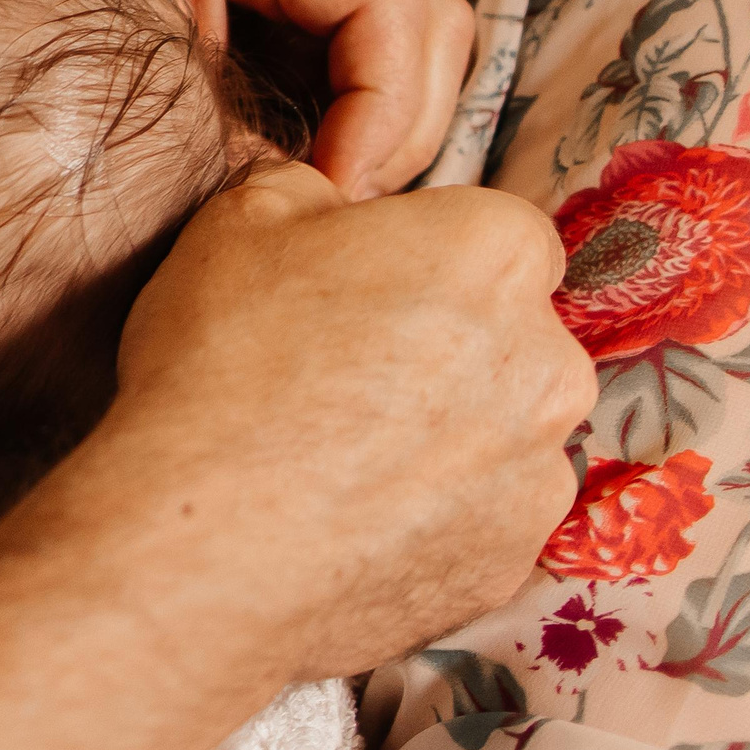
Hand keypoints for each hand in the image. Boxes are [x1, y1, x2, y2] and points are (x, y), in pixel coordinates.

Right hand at [106, 164, 586, 681]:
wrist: (201, 544)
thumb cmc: (219, 363)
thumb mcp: (237, 220)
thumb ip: (311, 188)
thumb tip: (329, 204)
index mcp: (494, 251)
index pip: (493, 231)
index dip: (420, 254)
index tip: (355, 286)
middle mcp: (548, 360)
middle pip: (507, 334)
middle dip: (441, 344)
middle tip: (335, 369)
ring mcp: (538, 472)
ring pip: (496, 432)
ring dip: (438, 434)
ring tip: (329, 456)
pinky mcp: (509, 561)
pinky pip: (475, 519)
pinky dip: (426, 515)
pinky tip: (343, 516)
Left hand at [123, 0, 477, 198]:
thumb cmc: (53, 53)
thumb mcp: (148, 99)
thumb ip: (250, 145)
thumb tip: (335, 203)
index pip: (390, 8)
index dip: (386, 117)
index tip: (338, 196)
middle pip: (426, 16)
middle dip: (400, 127)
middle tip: (341, 207)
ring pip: (423, 29)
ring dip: (397, 120)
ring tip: (333, 187)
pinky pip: (385, 35)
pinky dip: (372, 104)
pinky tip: (326, 154)